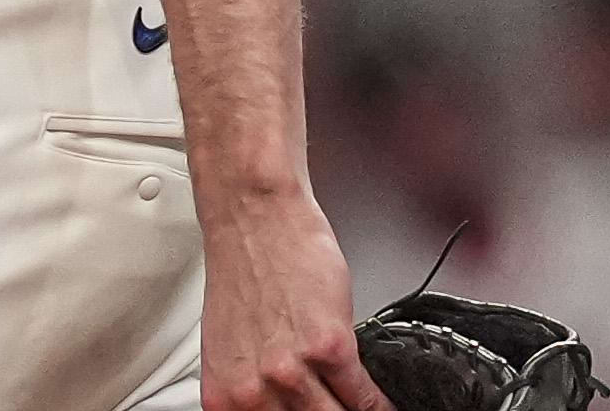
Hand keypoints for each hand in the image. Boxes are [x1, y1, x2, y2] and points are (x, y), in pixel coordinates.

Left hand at [199, 188, 390, 410]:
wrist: (252, 218)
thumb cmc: (242, 271)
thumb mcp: (230, 348)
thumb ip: (254, 390)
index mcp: (224, 398)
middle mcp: (253, 392)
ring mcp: (290, 373)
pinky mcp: (327, 348)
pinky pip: (364, 400)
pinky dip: (380, 407)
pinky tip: (385, 407)